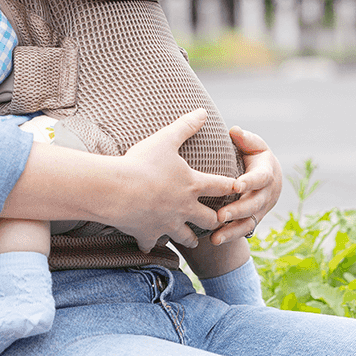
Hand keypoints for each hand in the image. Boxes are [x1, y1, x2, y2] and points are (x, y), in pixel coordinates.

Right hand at [107, 109, 237, 250]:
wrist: (117, 189)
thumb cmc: (142, 163)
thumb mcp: (165, 139)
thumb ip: (185, 126)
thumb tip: (202, 112)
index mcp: (192, 184)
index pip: (221, 186)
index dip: (231, 186)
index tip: (238, 188)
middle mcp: (185, 208)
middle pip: (209, 219)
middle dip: (215, 220)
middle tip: (217, 220)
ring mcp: (168, 223)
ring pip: (187, 237)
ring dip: (191, 238)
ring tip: (193, 240)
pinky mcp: (149, 233)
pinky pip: (152, 244)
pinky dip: (151, 243)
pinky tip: (150, 244)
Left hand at [207, 126, 282, 244]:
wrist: (266, 176)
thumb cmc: (253, 154)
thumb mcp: (253, 144)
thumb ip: (245, 139)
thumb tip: (235, 131)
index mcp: (266, 173)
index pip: (260, 178)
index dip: (250, 182)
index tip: (236, 186)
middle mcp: (265, 193)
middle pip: (254, 204)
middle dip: (237, 211)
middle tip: (220, 216)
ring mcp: (260, 209)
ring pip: (249, 221)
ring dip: (232, 230)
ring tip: (215, 237)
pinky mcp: (252, 219)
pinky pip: (242, 230)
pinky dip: (230, 236)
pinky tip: (215, 241)